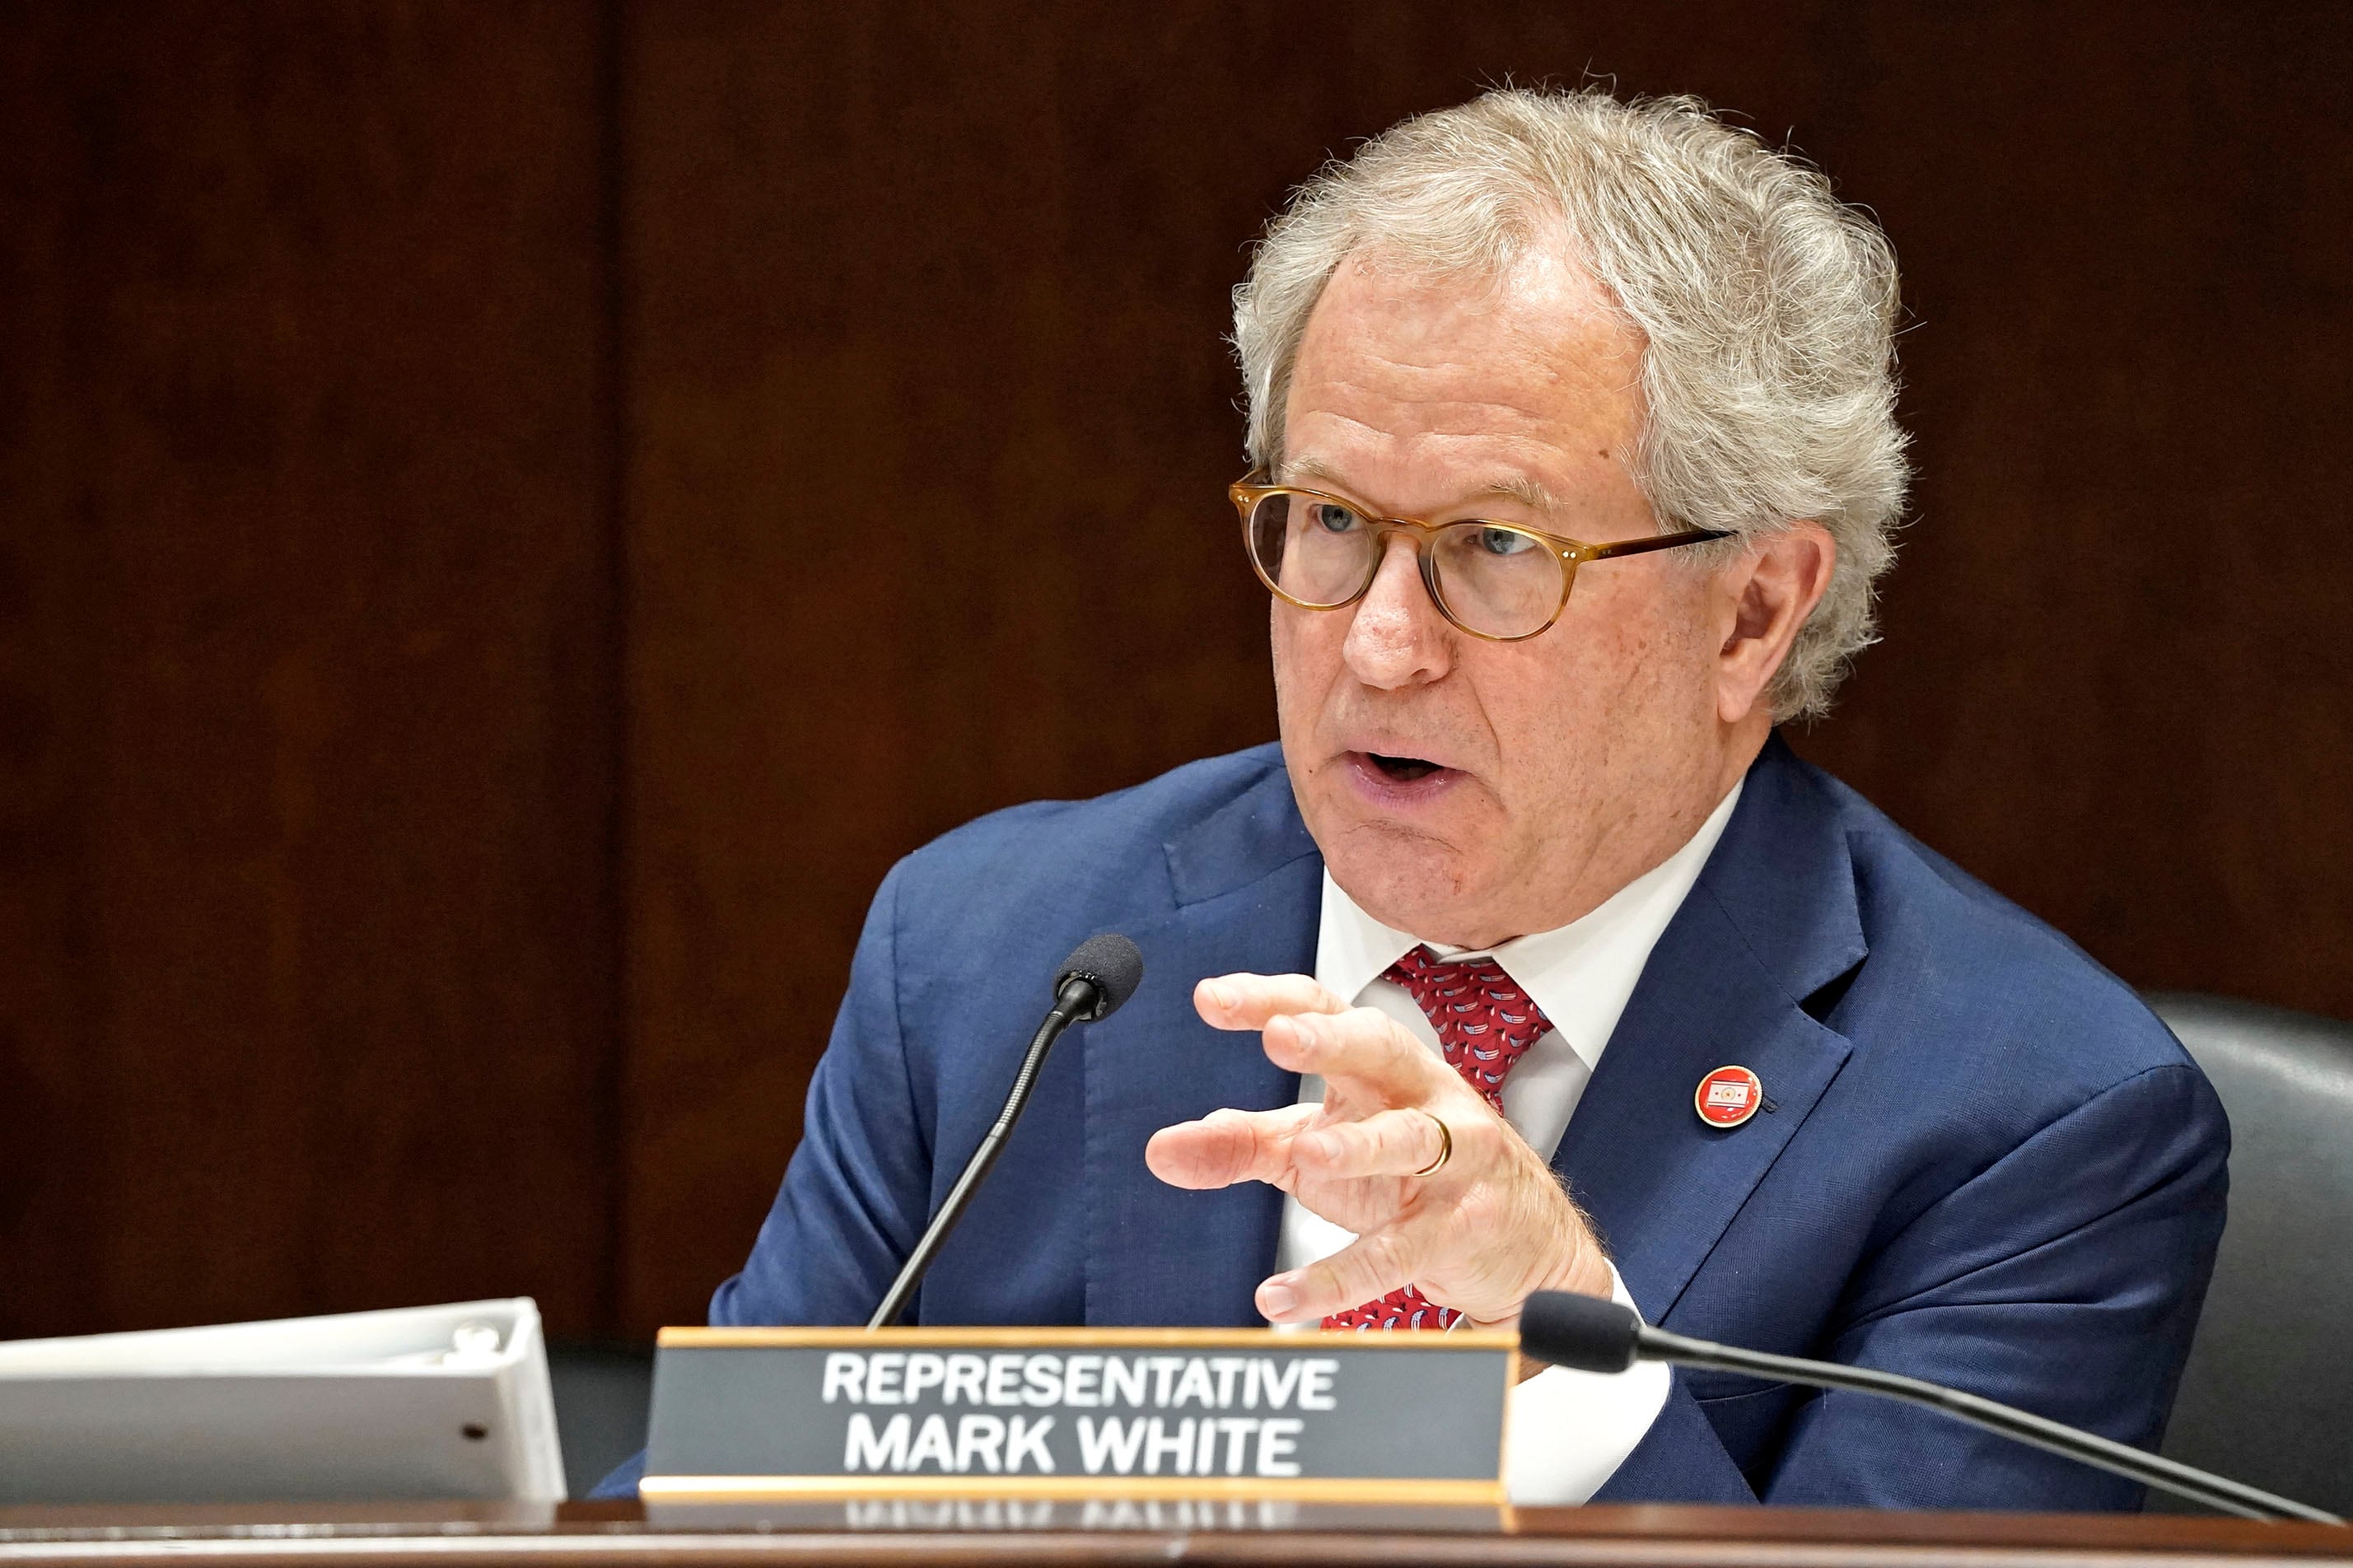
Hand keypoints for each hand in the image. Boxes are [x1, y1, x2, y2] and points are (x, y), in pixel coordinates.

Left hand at [1144, 971, 1613, 1328]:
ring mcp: (1453, 1160)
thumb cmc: (1413, 1178)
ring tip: (1308, 1155)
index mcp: (1378, 1067)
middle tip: (1278, 1038)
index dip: (1269, 999)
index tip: (1209, 999)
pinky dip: (1339, 1277)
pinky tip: (1282, 1298)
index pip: (1325, 1009)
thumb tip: (1160, 1150)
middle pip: (1379, 1048)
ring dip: (1360, 1146)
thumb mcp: (1318, 1154)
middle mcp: (1421, 1096)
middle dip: (1331, 1040)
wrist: (1525, 1242)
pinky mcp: (1462, 1228)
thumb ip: (1240, 1145)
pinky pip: (1399, 1252)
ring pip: (1410, 1142)